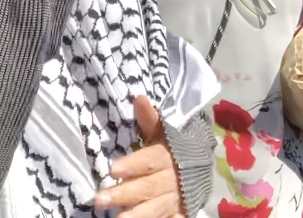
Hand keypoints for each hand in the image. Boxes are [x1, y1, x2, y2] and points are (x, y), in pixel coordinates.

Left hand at [95, 96, 183, 217]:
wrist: (202, 168)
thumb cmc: (175, 148)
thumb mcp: (162, 132)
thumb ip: (149, 118)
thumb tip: (138, 97)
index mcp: (168, 157)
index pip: (150, 160)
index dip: (133, 165)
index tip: (113, 169)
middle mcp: (172, 179)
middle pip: (148, 187)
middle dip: (125, 194)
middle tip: (100, 199)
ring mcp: (175, 200)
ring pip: (155, 208)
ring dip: (136, 215)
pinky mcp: (178, 213)